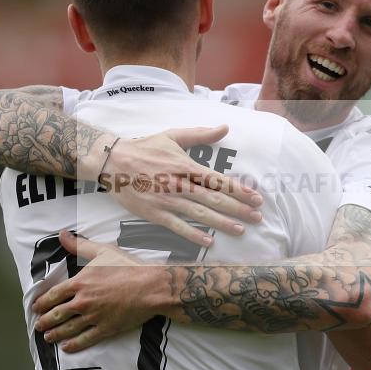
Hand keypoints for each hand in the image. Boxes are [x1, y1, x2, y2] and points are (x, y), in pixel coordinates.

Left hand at [31, 231, 168, 351]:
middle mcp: (83, 302)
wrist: (150, 287)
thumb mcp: (103, 251)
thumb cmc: (128, 267)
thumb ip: (80, 245)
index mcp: (80, 283)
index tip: (36, 308)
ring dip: (55, 334)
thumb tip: (62, 234)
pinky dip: (74, 345)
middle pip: (57, 314)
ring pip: (68, 329)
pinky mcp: (106, 329)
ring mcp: (93, 317)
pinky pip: (85, 340)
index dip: (42, 303)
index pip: (53, 295)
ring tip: (47, 338)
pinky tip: (66, 347)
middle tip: (38, 325)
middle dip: (45, 321)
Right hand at [97, 126, 263, 246]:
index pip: (218, 180)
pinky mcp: (154, 213)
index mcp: (185, 165)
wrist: (113, 162)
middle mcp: (179, 184)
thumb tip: (225, 128)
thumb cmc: (145, 147)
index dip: (239, 190)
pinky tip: (209, 241)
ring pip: (200, 214)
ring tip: (241, 230)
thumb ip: (200, 134)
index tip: (256, 197)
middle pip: (214, 199)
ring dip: (222, 224)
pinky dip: (193, 234)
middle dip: (238, 209)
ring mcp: (167, 200)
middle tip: (257, 217)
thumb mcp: (173, 135)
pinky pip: (177, 226)